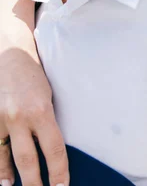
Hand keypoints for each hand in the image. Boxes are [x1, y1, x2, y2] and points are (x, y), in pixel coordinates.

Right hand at [0, 50, 68, 185]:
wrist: (9, 54)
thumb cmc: (34, 76)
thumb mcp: (49, 97)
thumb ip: (48, 122)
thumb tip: (52, 149)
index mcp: (41, 111)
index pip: (54, 149)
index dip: (58, 171)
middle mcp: (18, 118)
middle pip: (27, 160)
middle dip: (35, 183)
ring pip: (4, 157)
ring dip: (9, 177)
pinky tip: (1, 177)